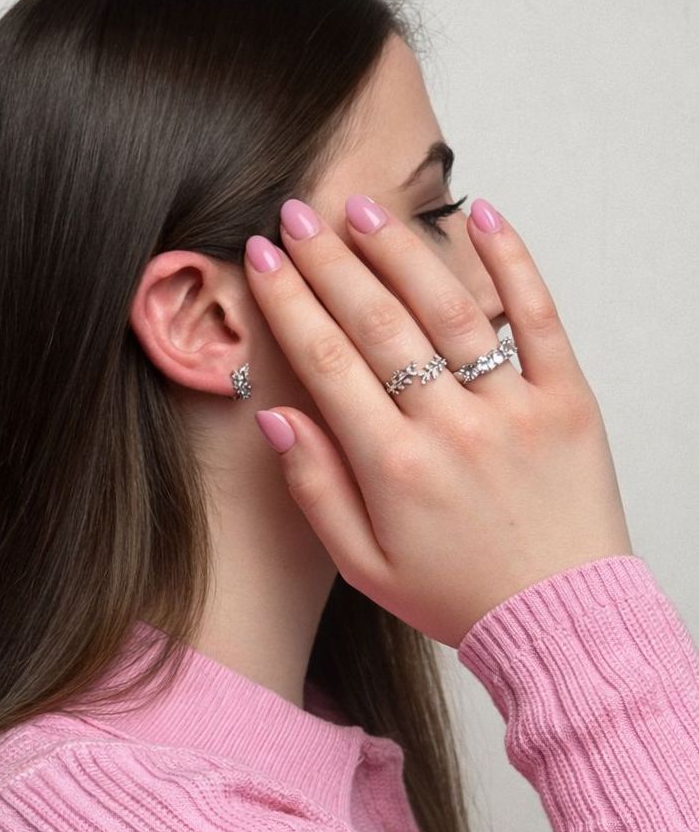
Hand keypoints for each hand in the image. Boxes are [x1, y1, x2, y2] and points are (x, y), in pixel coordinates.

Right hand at [244, 196, 633, 647]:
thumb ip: (314, 487)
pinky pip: (539, 318)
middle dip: (328, 261)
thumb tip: (275, 415)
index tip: (263, 258)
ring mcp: (513, 407)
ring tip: (359, 210)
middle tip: (296, 216)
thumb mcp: (362, 563)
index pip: (326, 360)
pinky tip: (482, 214)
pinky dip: (512, 261)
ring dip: (399, 250)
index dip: (288, 302)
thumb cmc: (456, 594)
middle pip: (378, 321)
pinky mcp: (567, 399)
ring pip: (449, 308)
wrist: (561, 621)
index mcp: (393, 466)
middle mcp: (450, 426)